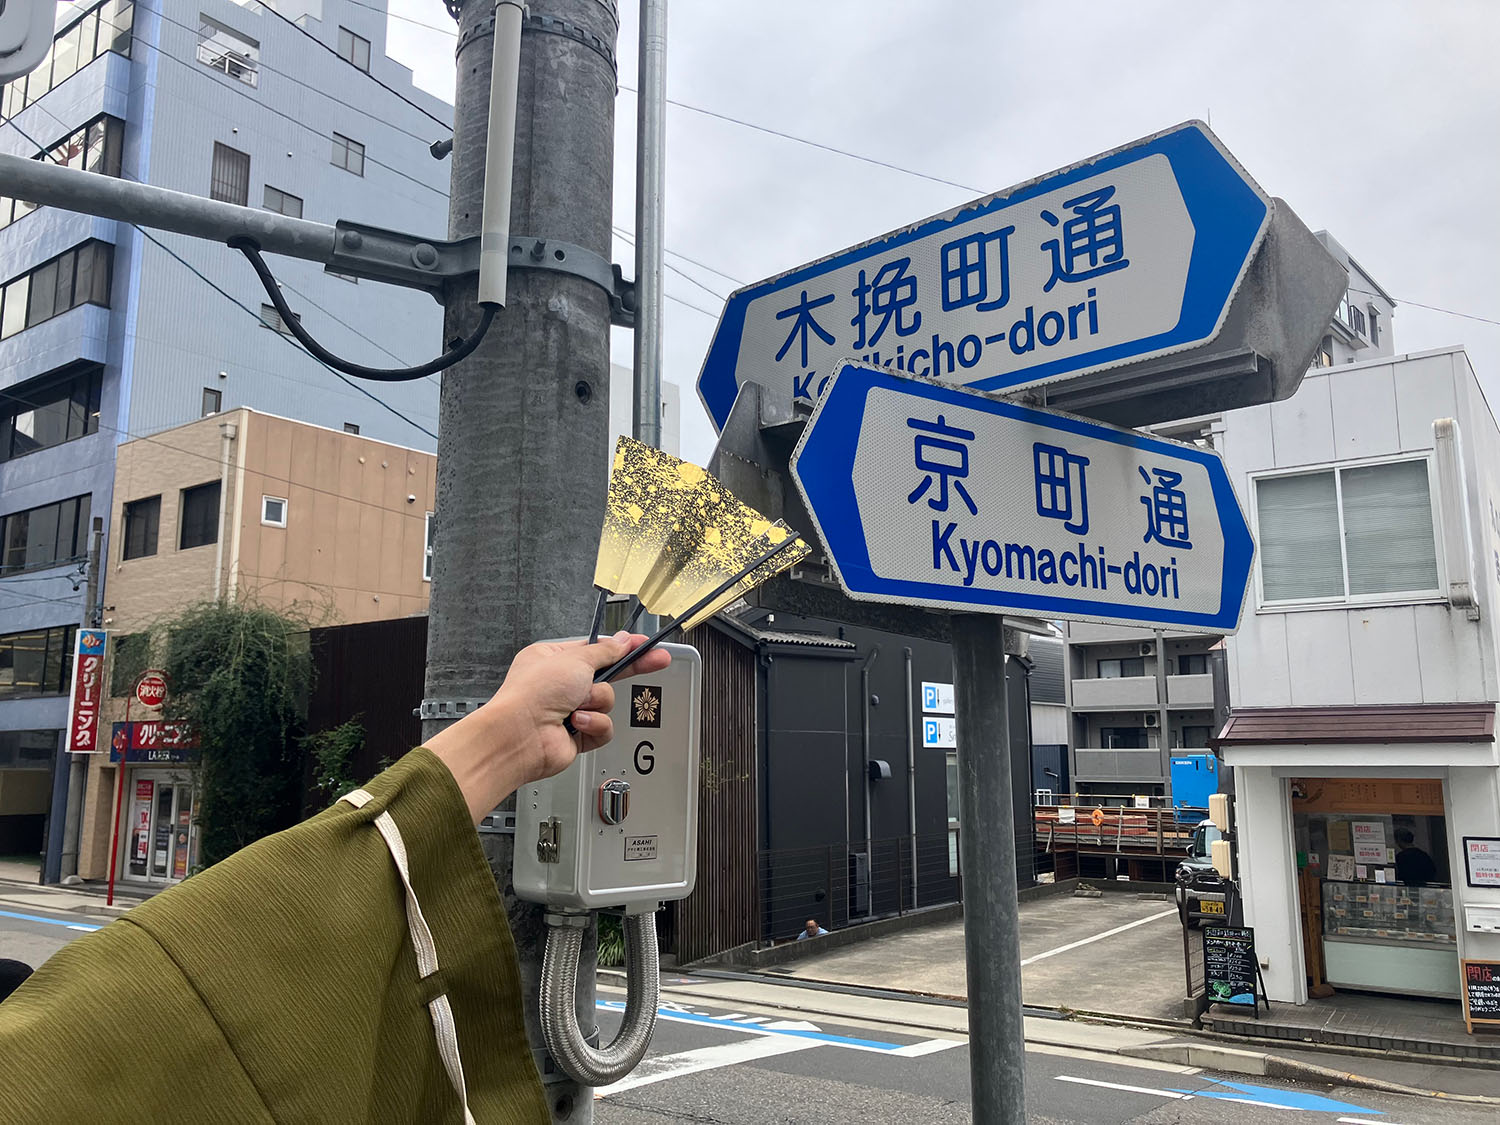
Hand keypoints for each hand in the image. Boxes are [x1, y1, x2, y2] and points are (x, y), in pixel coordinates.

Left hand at [426, 632, 672, 823]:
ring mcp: (568, 710)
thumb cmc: (534, 693)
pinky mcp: (577, 735)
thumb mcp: (575, 660)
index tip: (645, 645)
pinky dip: (593, 724)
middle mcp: (559, 685)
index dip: (621, 648)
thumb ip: (605, 652)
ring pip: (606, 701)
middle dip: (629, 670)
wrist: (520, 736)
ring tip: (577, 706)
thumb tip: (622, 640)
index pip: (596, 651)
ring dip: (597, 702)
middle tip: (659, 660)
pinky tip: (577, 724)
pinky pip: (603, 727)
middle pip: (606, 675)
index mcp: (553, 660)